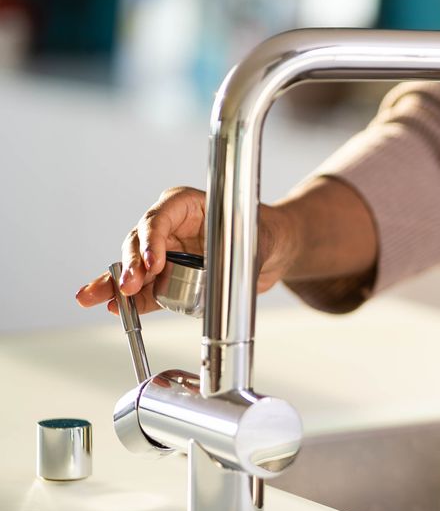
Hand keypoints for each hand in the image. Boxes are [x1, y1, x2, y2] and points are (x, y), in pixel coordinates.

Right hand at [75, 186, 298, 316]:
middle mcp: (170, 225)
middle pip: (140, 242)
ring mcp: (165, 251)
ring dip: (116, 282)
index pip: (160, 218)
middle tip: (130, 287)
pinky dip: (128, 298)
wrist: (273, 249)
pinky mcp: (166, 276)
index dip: (152, 241)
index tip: (153, 264)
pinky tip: (111, 306)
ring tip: (96, 297)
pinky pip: (143, 288)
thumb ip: (233, 255)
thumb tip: (214, 276)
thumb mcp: (252, 239)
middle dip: (133, 265)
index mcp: (187, 204)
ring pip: (133, 266)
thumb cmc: (262, 232)